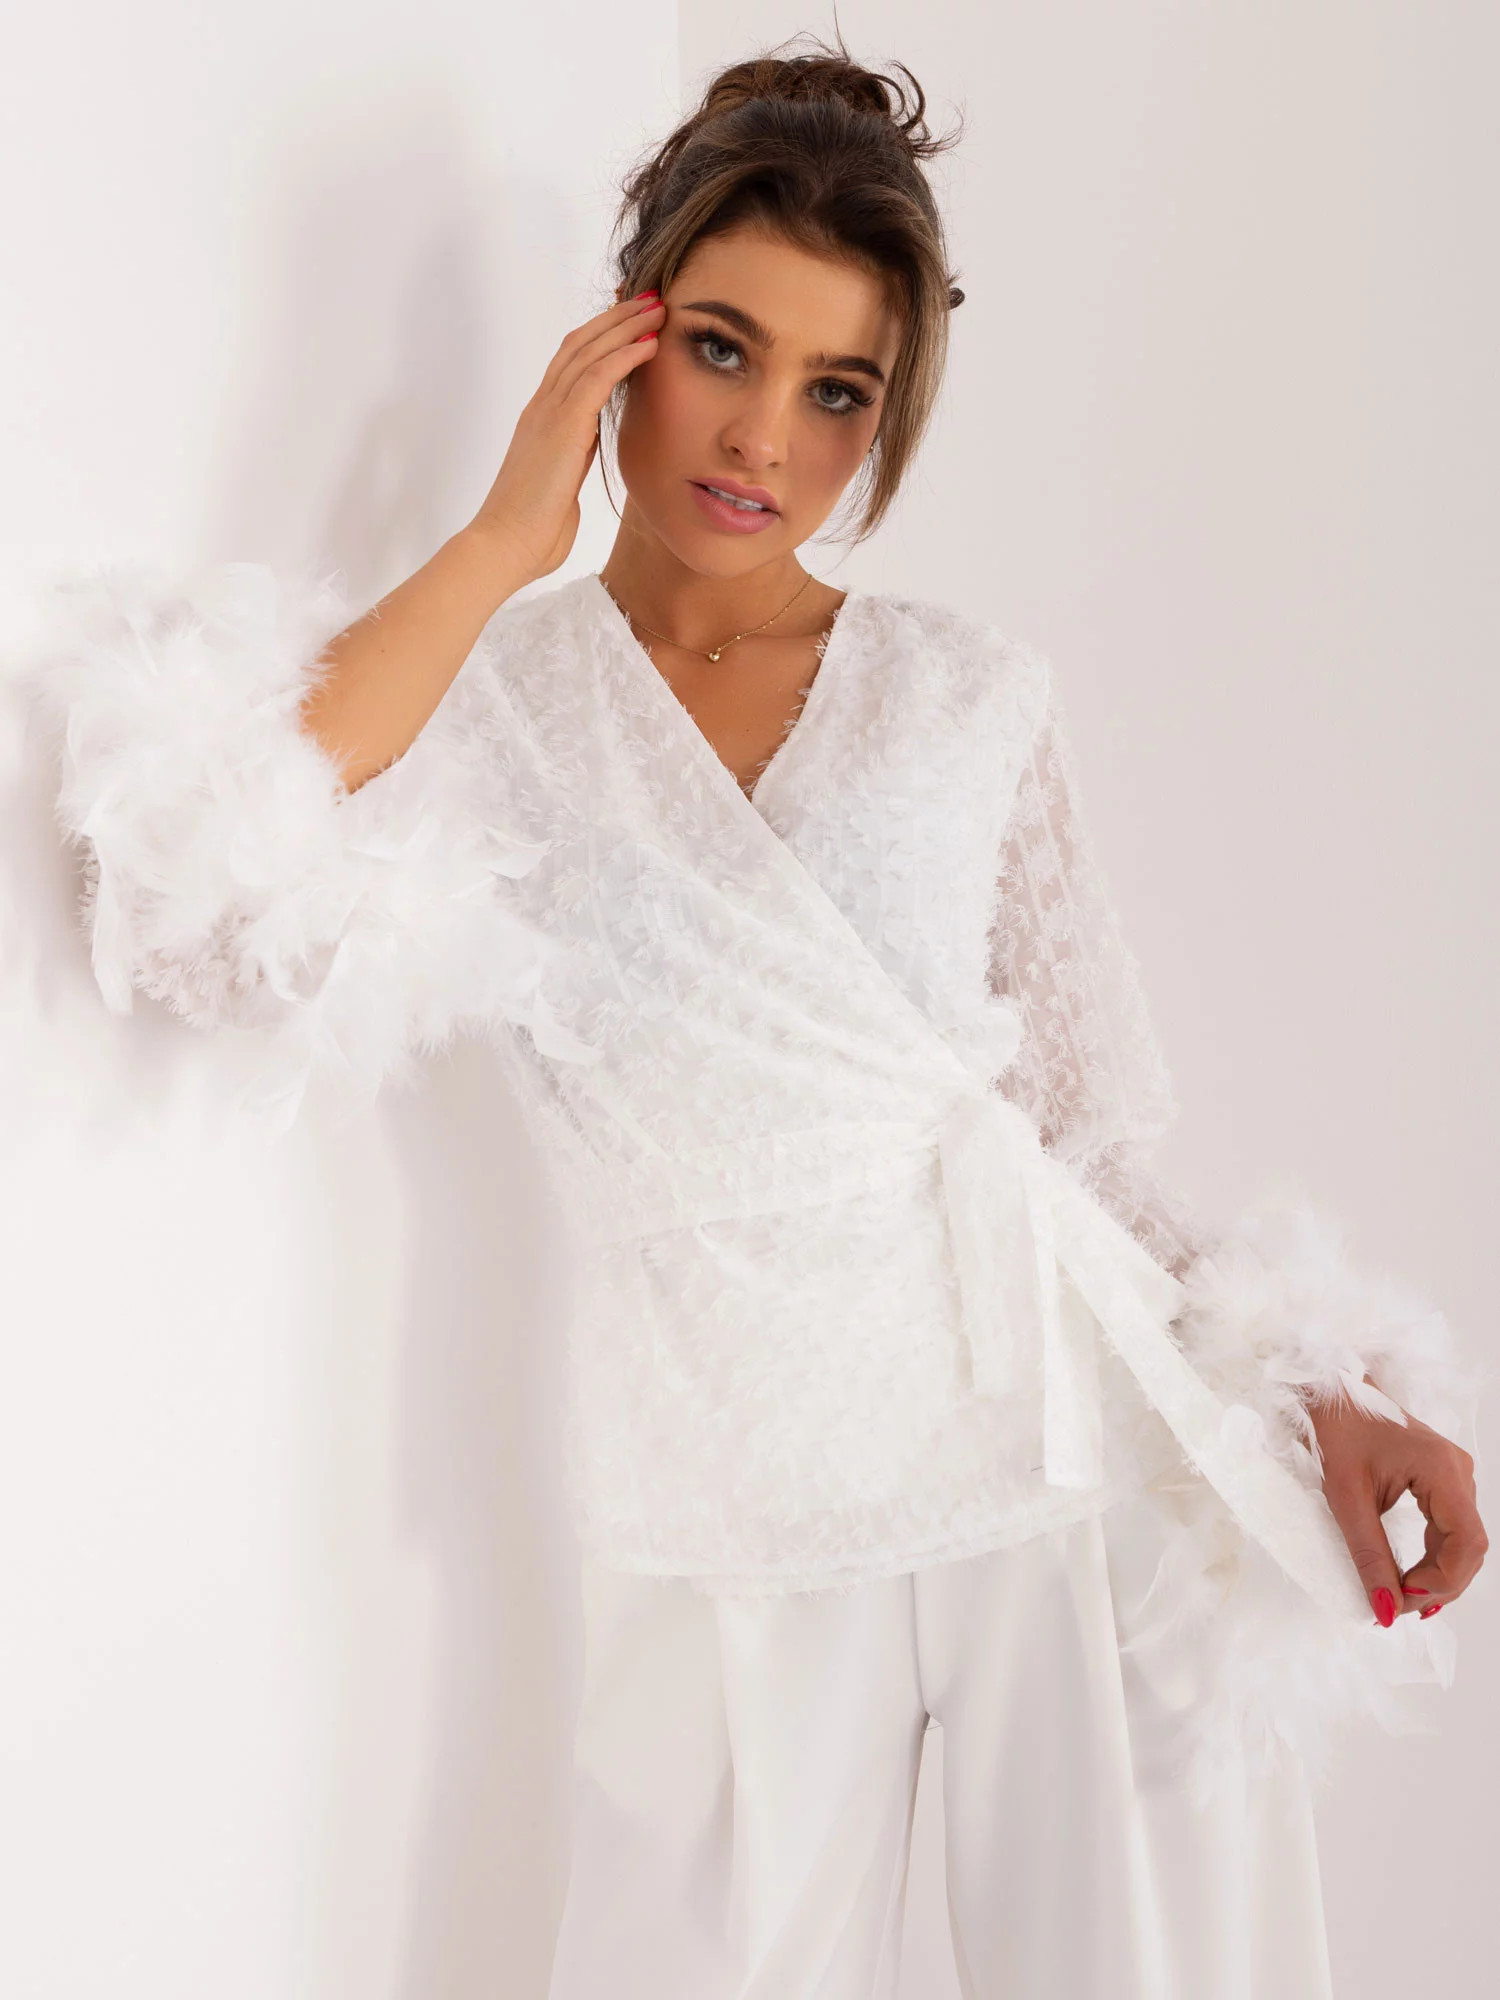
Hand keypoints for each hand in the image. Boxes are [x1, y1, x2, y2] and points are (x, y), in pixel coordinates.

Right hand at [468, 289, 665, 584]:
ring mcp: (548, 413)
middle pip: (580, 344)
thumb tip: (583, 459)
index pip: (571, 363)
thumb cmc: (533, 531)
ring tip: (658, 309)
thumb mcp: (560, 486)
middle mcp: (542, 408)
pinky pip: (596, 377)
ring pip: (589, 351)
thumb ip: (571, 462)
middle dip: (617, 318)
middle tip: (650, 299)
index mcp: (541, 421)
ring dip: (626, 326)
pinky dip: (624, 355)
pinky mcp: (562, 426)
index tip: (632, 323)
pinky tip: (649, 344)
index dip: (601, 338)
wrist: (506, 545)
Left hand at [1307, 1382, 1486, 1626]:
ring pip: (1462, 1541)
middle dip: (1438, 1584)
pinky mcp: (1440, 1478)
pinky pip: (1449, 1528)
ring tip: (1399, 1595)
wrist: (1327, 1390)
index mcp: (1442, 1469)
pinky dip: (1433, 1557)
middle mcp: (1458, 1471)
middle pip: (1469, 1546)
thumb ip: (1369, 1556)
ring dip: (1437, 1575)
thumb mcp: (1346, 1498)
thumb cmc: (1333, 1432)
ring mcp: (1453, 1474)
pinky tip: (1411, 1577)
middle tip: (1395, 1606)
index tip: (1402, 1599)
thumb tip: (1385, 1612)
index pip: (1467, 1542)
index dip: (1442, 1581)